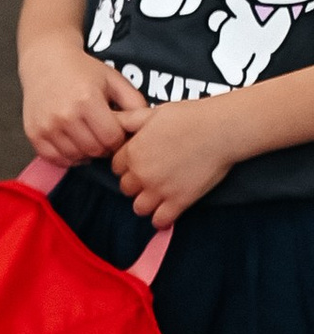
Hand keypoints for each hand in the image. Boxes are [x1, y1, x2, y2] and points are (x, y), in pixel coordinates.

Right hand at [20, 28, 146, 167]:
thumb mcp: (112, 78)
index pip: (111, 138)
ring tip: (88, 138)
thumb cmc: (82, 70)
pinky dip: (67, 157)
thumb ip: (133, 100)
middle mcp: (66, 116)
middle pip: (94, 150)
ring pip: (75, 157)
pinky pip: (56, 159)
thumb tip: (146, 123)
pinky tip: (73, 144)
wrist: (46, 62)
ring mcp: (48, 127)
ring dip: (86, 153)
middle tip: (103, 136)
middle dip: (103, 147)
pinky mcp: (34, 134)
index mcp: (88, 100)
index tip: (116, 132)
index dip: (118, 139)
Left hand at [111, 97, 238, 227]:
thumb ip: (129, 119)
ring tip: (159, 192)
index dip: (128, 164)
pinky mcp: (178, 202)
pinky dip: (162, 218)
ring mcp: (159, 190)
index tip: (141, 161)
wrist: (223, 129)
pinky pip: (160, 220)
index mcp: (134, 151)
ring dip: (147, 202)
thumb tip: (110, 119)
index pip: (116, 167)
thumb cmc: (191, 116)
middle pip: (126, 188)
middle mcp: (142, 173)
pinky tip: (168, 209)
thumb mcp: (154, 112)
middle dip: (136, 183)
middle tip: (153, 174)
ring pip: (139, 207)